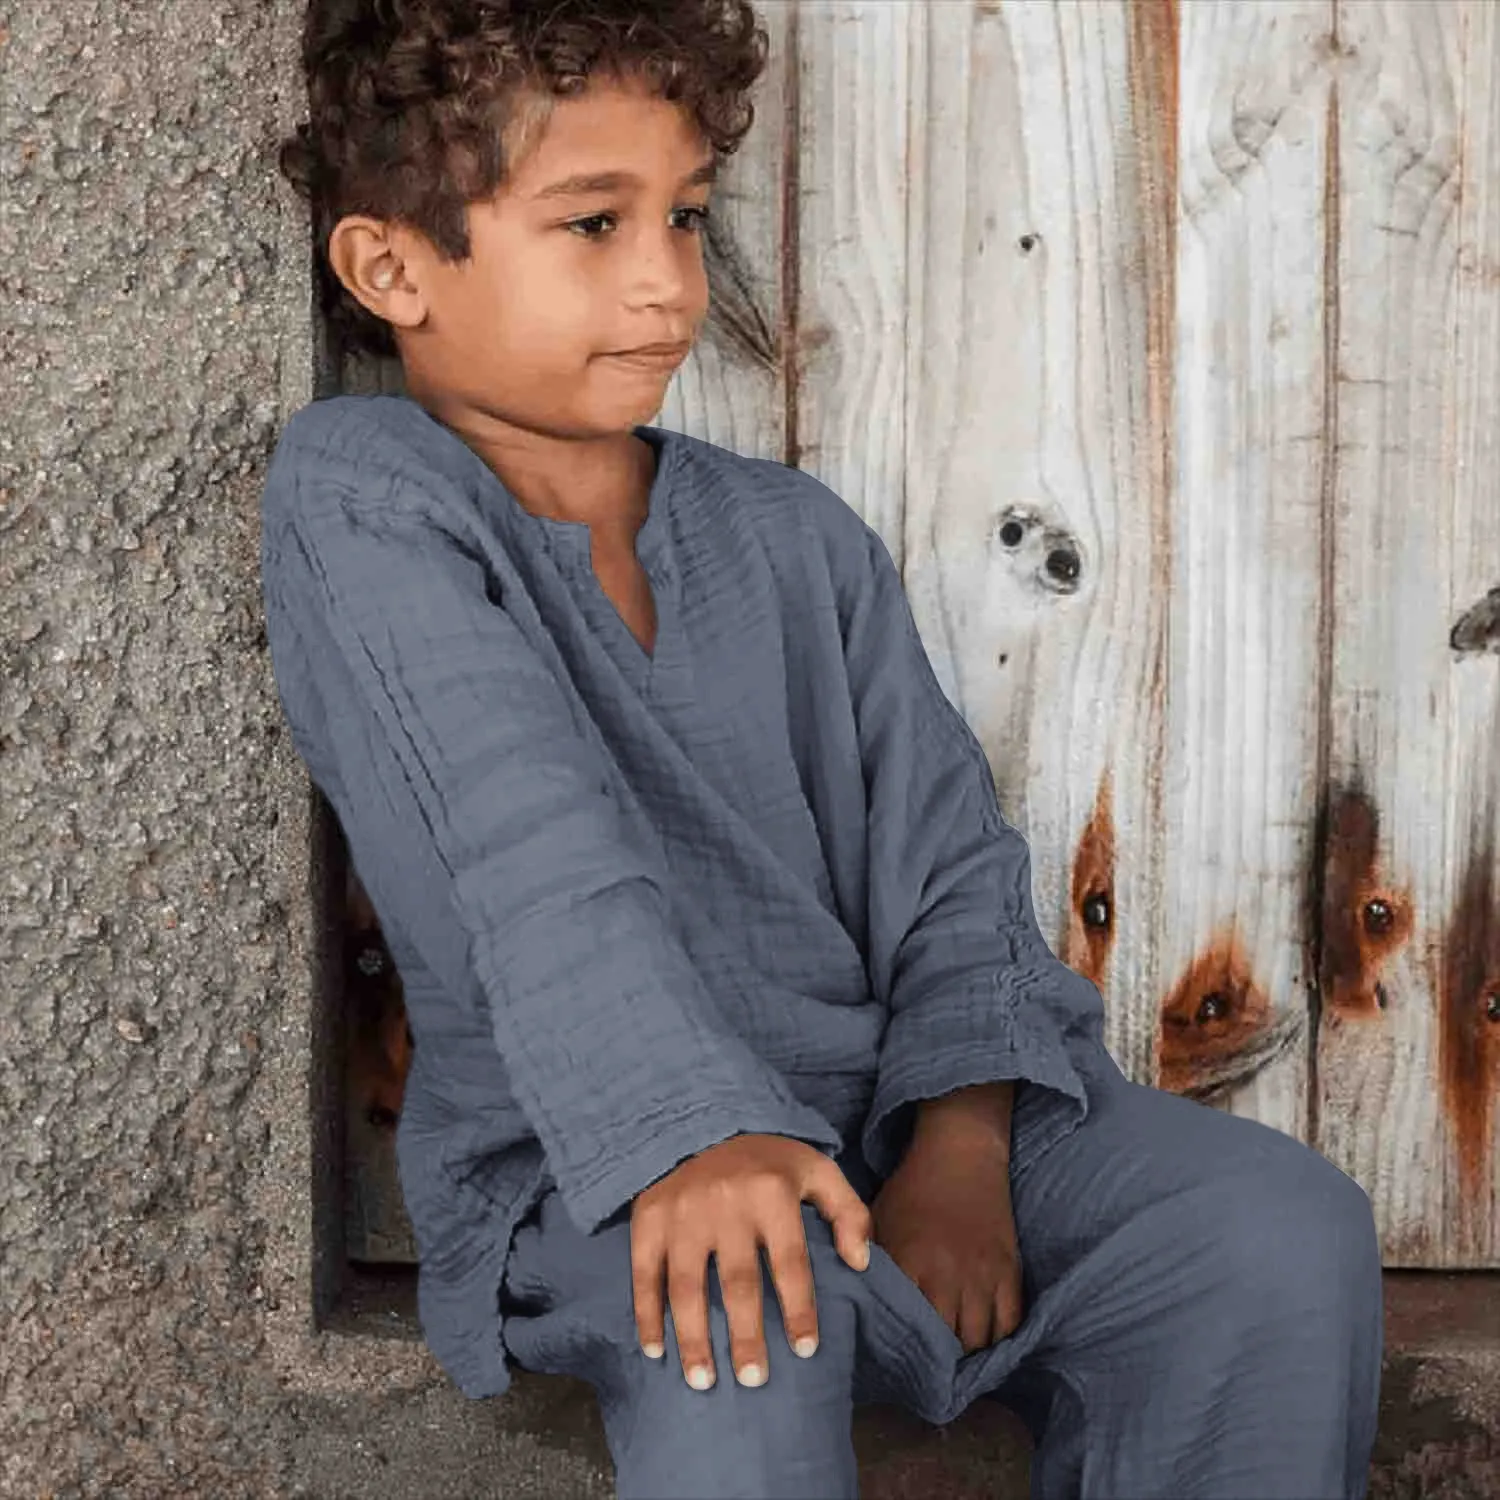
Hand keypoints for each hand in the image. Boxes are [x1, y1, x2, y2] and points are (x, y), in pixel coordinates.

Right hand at [630, 1133, 871, 1391]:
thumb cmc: (766, 1160)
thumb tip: (860, 1263)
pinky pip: (644, 1273)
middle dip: (746, 1336)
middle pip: (737, 1282)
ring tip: (704, 1381)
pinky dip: (647, 1315)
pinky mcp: (648, 1217)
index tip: (805, 1351)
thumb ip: (848, 1212)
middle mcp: (724, 1203)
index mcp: (771, 1191)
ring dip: (693, 1338)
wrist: (699, 1119)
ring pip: (686, 1286)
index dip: (799, 1309)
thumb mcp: (816, 1170)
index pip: (789, 1261)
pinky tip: (656, 1350)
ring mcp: (682, 1212)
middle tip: (754, 1379)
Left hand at [870, 1116, 1021, 1352]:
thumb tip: (857, 1302)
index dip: (903, 1350)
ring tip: (955, 1357)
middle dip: (937, 1360)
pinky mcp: (1009, 1269)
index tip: (897, 1362)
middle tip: (928, 1368)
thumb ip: (868, 1261)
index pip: (907, 1326)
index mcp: (910, 1262)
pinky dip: (999, 1337)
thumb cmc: (912, 1188)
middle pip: (947, 1342)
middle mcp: (948, 1274)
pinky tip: (984, 1339)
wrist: (960, 1153)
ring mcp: (983, 1274)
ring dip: (968, 1352)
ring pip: (980, 1339)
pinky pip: (1010, 1321)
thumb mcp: (879, 1220)